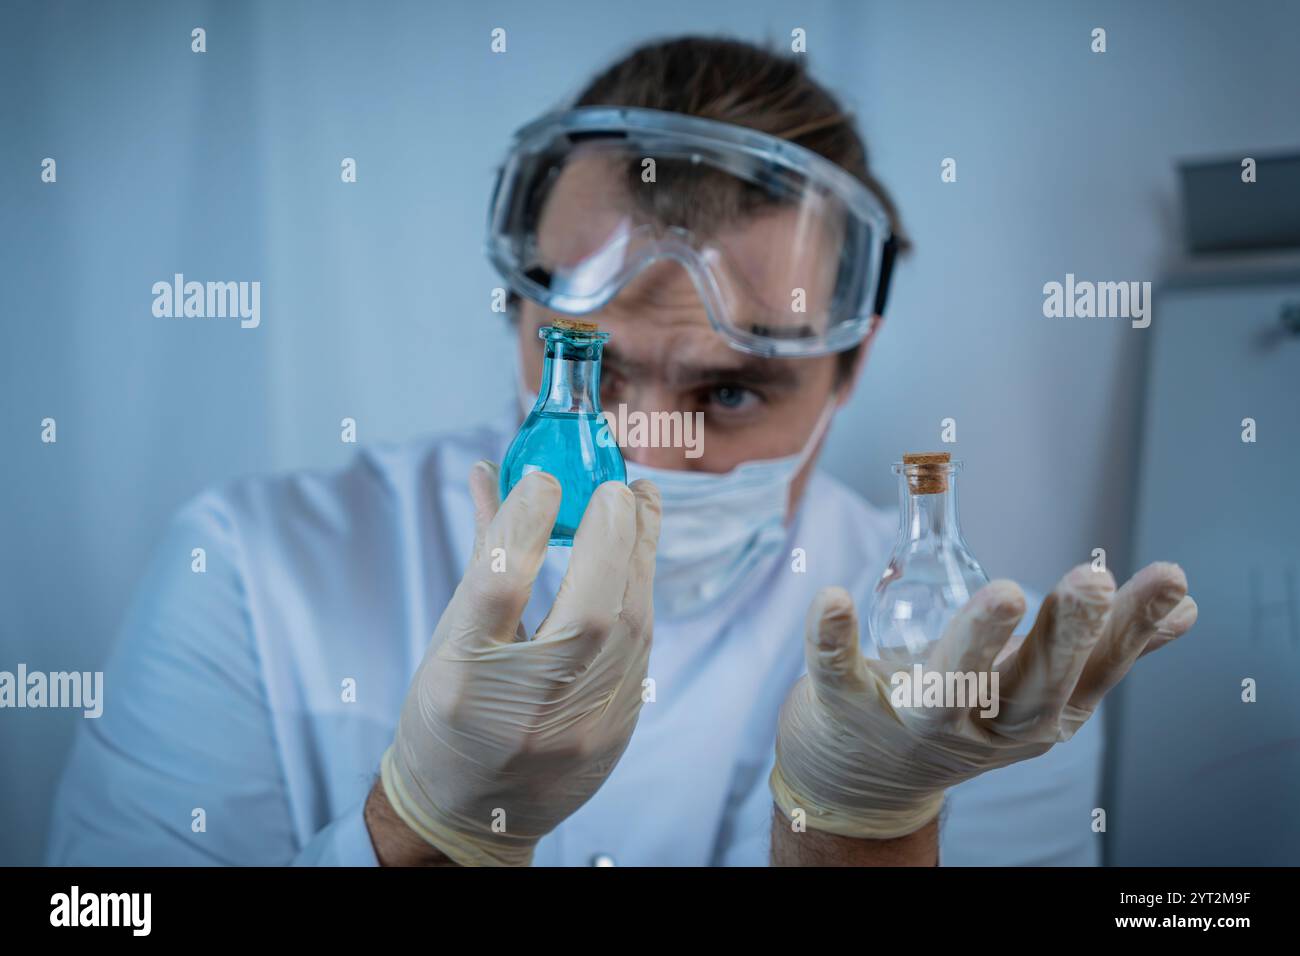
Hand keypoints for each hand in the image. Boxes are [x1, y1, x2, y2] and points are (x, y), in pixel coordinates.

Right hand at [377, 462, 660, 865]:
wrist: (471, 816)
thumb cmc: (448, 717)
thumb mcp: (448, 640)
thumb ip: (482, 557)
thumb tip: (493, 474)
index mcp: (462, 680)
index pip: (498, 588)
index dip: (524, 524)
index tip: (544, 479)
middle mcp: (524, 710)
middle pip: (586, 614)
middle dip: (611, 537)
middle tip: (616, 486)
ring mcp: (578, 729)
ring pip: (630, 631)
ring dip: (641, 557)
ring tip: (640, 504)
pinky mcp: (616, 732)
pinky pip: (640, 650)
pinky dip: (640, 594)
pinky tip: (638, 559)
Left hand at [770, 562, 1196, 839]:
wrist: (863, 775)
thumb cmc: (962, 714)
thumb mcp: (1039, 692)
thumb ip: (1104, 648)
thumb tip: (1184, 608)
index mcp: (1037, 716)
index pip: (1096, 673)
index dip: (1132, 629)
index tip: (1168, 578)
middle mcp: (983, 728)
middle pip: (1032, 689)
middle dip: (1065, 636)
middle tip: (1091, 580)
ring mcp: (913, 721)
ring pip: (947, 691)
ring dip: (975, 643)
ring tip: (1006, 592)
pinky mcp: (848, 708)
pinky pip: (837, 675)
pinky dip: (832, 641)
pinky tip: (833, 599)